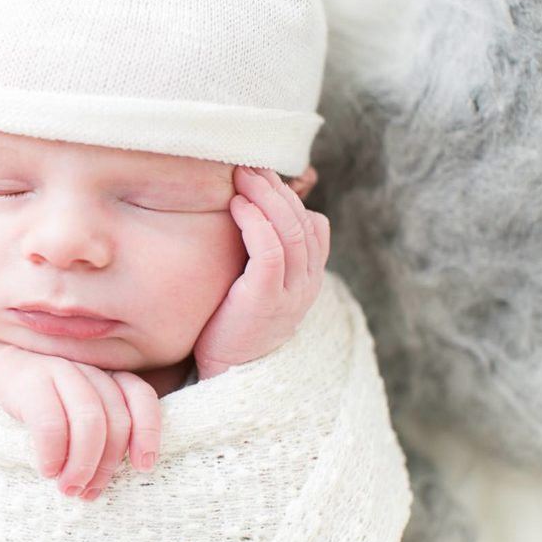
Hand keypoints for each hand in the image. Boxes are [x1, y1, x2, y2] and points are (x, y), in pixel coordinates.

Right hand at [0, 345, 160, 499]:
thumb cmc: (18, 415)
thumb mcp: (64, 423)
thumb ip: (92, 434)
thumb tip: (122, 472)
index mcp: (96, 377)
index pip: (138, 394)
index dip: (148, 429)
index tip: (144, 466)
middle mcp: (80, 368)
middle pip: (115, 415)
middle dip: (107, 462)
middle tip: (87, 492)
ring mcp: (52, 367)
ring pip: (90, 417)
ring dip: (83, 462)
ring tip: (67, 488)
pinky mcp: (22, 375)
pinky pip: (51, 418)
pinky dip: (54, 450)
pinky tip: (46, 469)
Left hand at [194, 166, 329, 377]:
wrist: (226, 376)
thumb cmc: (231, 327)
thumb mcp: (254, 288)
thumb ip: (260, 258)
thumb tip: (248, 216)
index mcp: (308, 281)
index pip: (315, 227)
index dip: (291, 198)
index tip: (263, 177)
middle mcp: (306, 285)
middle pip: (303, 222)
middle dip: (276, 189)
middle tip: (248, 165)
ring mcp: (291, 294)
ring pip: (291, 231)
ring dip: (266, 197)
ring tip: (241, 175)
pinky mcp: (266, 300)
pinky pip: (271, 252)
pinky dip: (256, 223)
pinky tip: (237, 206)